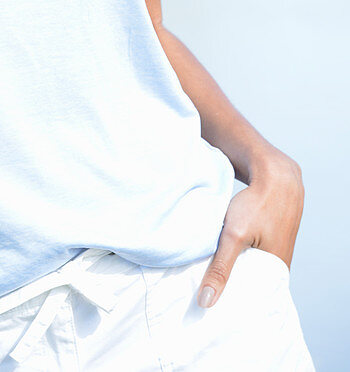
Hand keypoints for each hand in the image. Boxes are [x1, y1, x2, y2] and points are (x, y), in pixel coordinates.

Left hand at [196, 150, 303, 309]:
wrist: (275, 174)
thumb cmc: (258, 203)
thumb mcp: (234, 236)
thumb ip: (221, 268)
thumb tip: (206, 301)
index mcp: (276, 272)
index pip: (252, 300)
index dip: (232, 305)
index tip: (210, 310)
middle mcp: (279, 265)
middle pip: (251, 284)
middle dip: (230, 288)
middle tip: (205, 294)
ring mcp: (276, 250)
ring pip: (249, 266)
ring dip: (233, 268)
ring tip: (210, 275)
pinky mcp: (269, 237)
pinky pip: (251, 253)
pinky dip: (237, 254)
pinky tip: (221, 253)